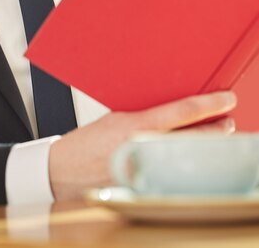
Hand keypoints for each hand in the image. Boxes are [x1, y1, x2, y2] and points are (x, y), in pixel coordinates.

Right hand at [49, 90, 236, 200]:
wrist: (61, 172)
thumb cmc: (86, 144)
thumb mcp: (116, 118)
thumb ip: (144, 115)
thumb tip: (171, 112)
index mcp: (135, 126)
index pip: (182, 112)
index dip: (209, 105)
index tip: (226, 99)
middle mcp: (144, 149)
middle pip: (194, 138)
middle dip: (216, 130)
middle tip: (227, 122)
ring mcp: (146, 172)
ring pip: (189, 158)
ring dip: (205, 147)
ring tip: (214, 137)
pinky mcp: (144, 189)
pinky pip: (174, 174)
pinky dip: (185, 164)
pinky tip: (189, 159)